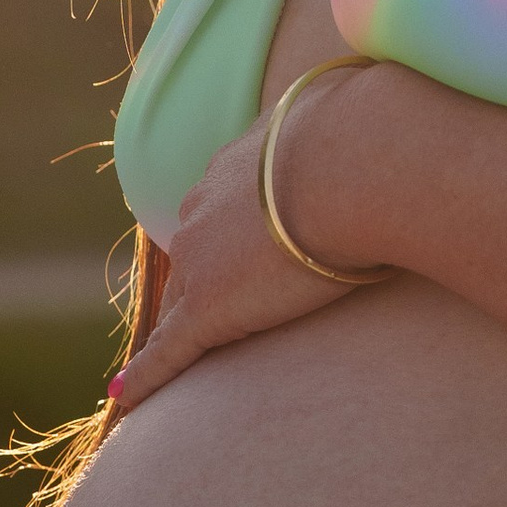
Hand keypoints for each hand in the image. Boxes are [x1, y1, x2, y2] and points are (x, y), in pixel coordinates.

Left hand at [107, 68, 388, 417]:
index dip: (228, 243)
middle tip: (207, 317)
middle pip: (195, 261)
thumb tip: (381, 106)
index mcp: (238, 167)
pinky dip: (146, 377)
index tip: (236, 259)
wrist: (356, 165)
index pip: (224, 215)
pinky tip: (125, 400)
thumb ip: (348, 124)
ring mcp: (201, 260)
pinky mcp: (208, 308)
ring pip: (181, 305)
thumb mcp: (355, 121)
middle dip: (198, 287)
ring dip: (179, 331)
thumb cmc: (369, 141)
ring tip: (173, 364)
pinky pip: (168, 351)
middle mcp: (205, 210)